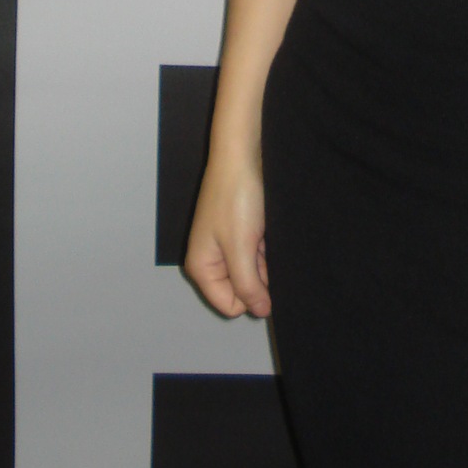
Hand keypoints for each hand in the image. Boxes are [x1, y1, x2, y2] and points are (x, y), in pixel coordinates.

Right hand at [184, 155, 270, 319]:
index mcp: (201, 268)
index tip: (258, 267)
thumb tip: (260, 312)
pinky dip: (264, 246)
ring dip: (263, 259)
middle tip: (261, 248)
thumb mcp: (241, 249)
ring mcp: (224, 245)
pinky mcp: (238, 231)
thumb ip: (248, 286)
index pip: (231, 306)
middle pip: (241, 289)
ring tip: (263, 234)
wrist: (240, 154)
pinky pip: (255, 253)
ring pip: (251, 271)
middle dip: (258, 275)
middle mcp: (209, 260)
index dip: (250, 294)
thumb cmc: (236, 200)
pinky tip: (266, 228)